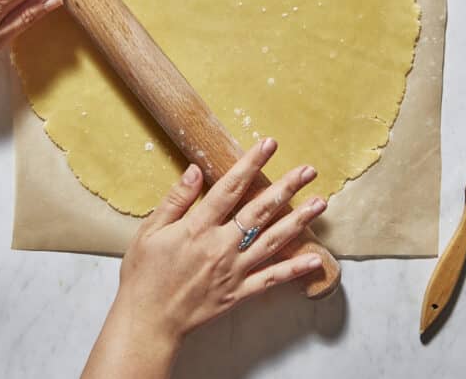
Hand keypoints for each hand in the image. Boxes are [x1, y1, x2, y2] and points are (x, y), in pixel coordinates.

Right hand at [82, 139, 326, 378]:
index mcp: (198, 227)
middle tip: (308, 170)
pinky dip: (295, 269)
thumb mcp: (150, 231)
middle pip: (260, 210)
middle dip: (286, 187)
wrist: (147, 321)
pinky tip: (316, 259)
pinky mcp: (239, 292)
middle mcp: (221, 246)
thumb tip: (195, 169)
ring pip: (273, 241)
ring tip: (320, 203)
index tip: (268, 144)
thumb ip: (176, 199)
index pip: (230, 188)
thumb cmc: (144, 274)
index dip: (250, 164)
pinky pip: (272, 278)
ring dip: (299, 220)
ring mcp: (234, 270)